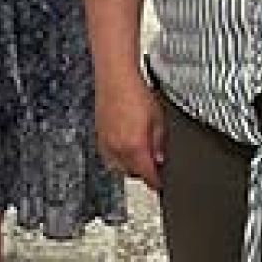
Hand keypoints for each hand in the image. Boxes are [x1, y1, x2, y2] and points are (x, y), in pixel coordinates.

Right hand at [96, 69, 165, 190]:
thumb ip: (159, 143)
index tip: (162, 183)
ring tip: (140, 154)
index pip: (147, 176)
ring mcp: (106, 144)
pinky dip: (118, 157)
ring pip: (118, 167)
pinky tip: (126, 146)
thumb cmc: (136, 93)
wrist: (115, 77)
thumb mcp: (158, 119)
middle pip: (132, 174)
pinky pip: (109, 157)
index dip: (157, 182)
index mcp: (135, 147)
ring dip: (130, 166)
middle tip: (154, 164)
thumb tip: (159, 159)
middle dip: (144, 172)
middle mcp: (118, 150)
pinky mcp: (99, 137)